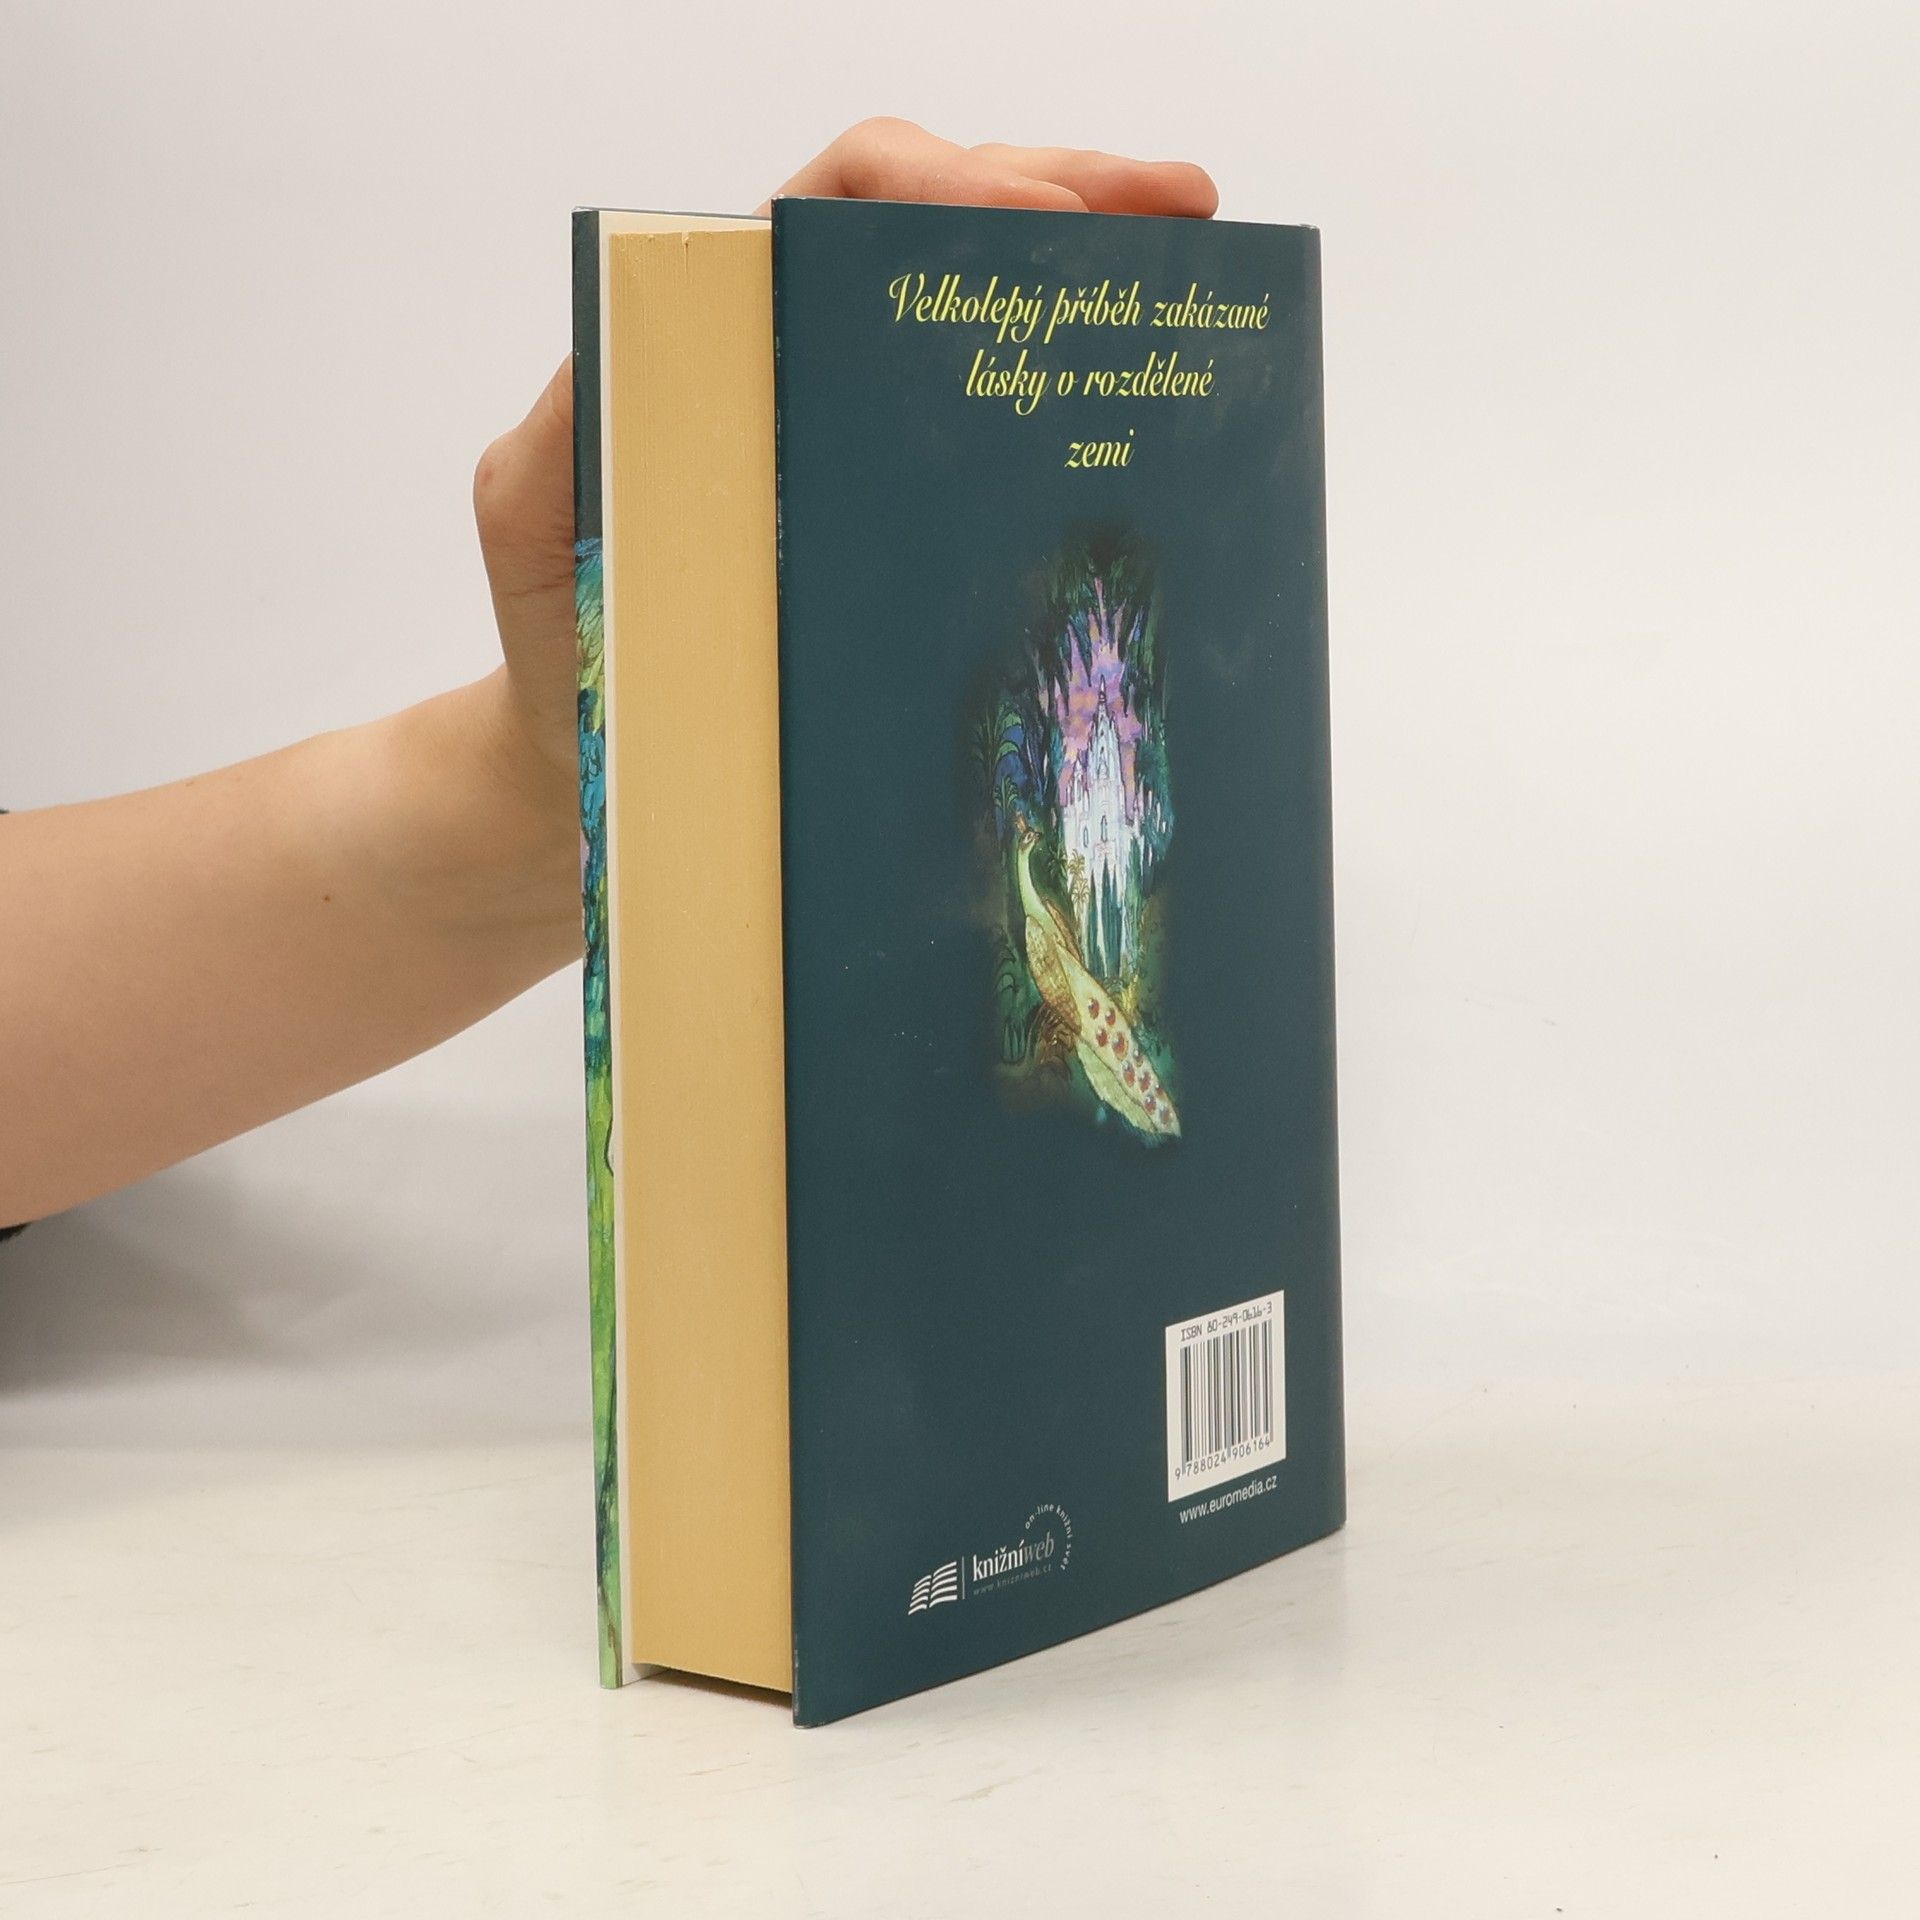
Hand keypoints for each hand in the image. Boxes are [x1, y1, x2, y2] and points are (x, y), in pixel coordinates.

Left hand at [467, 117, 1218, 820]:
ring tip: (1191, 258)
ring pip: (977, 313)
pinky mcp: (897, 524)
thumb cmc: (561, 648)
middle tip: (1178, 211)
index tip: (1035, 220)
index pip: (836, 205)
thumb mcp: (536, 520)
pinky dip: (1067, 402)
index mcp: (723, 334)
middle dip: (1063, 197)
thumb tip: (642, 353)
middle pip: (936, 230)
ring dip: (1090, 268)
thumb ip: (561, 425)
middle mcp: (801, 362)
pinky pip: (987, 439)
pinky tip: (1141, 396)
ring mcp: (857, 440)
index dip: (942, 188)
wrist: (593, 768)